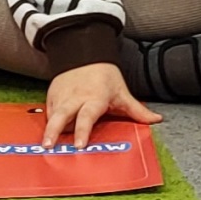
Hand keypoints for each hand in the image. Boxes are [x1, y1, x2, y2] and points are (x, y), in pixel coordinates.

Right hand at [42, 61, 159, 145]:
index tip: (80, 145)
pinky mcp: (52, 95)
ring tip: (44, 145)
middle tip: (48, 146)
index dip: (83, 131)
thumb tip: (156, 120)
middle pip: (63, 115)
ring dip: (48, 129)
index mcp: (95, 98)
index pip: (88, 116)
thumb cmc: (105, 76)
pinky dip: (48, 123)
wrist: (85, 53)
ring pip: (53, 114)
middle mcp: (76, 98)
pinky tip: (46, 135)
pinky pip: (49, 111)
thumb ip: (137, 110)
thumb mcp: (122, 92)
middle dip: (55, 131)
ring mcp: (62, 96)